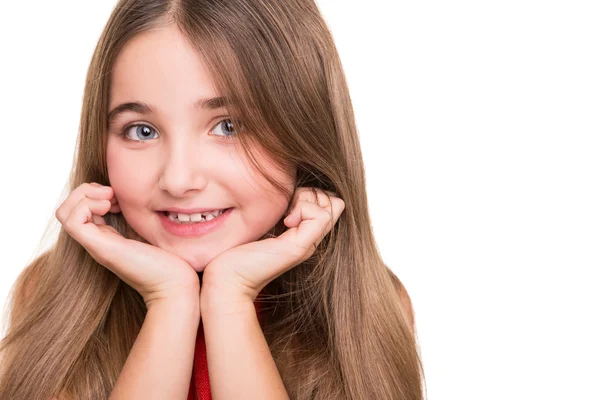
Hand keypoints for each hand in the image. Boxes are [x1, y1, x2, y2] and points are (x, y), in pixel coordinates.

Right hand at [56, 182, 200, 306]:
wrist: (175, 285)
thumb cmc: (170, 260)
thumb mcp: (150, 229)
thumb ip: (138, 216)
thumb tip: (133, 196)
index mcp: (107, 236)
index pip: (80, 208)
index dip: (94, 193)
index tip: (119, 195)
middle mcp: (97, 241)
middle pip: (66, 209)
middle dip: (85, 191)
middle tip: (111, 193)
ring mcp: (97, 245)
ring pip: (64, 213)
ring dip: (84, 196)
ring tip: (110, 199)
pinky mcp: (101, 248)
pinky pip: (73, 221)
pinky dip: (86, 206)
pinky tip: (111, 207)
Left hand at [200, 187, 344, 312]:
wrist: (228, 278)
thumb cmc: (240, 248)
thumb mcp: (266, 221)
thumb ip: (281, 209)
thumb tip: (291, 190)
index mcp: (304, 232)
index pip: (330, 201)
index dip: (311, 193)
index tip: (286, 204)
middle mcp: (311, 238)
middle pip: (334, 200)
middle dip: (311, 193)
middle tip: (287, 207)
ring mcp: (309, 243)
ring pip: (332, 204)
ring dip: (307, 199)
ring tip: (285, 215)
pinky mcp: (301, 246)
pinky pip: (320, 215)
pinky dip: (303, 209)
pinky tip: (285, 222)